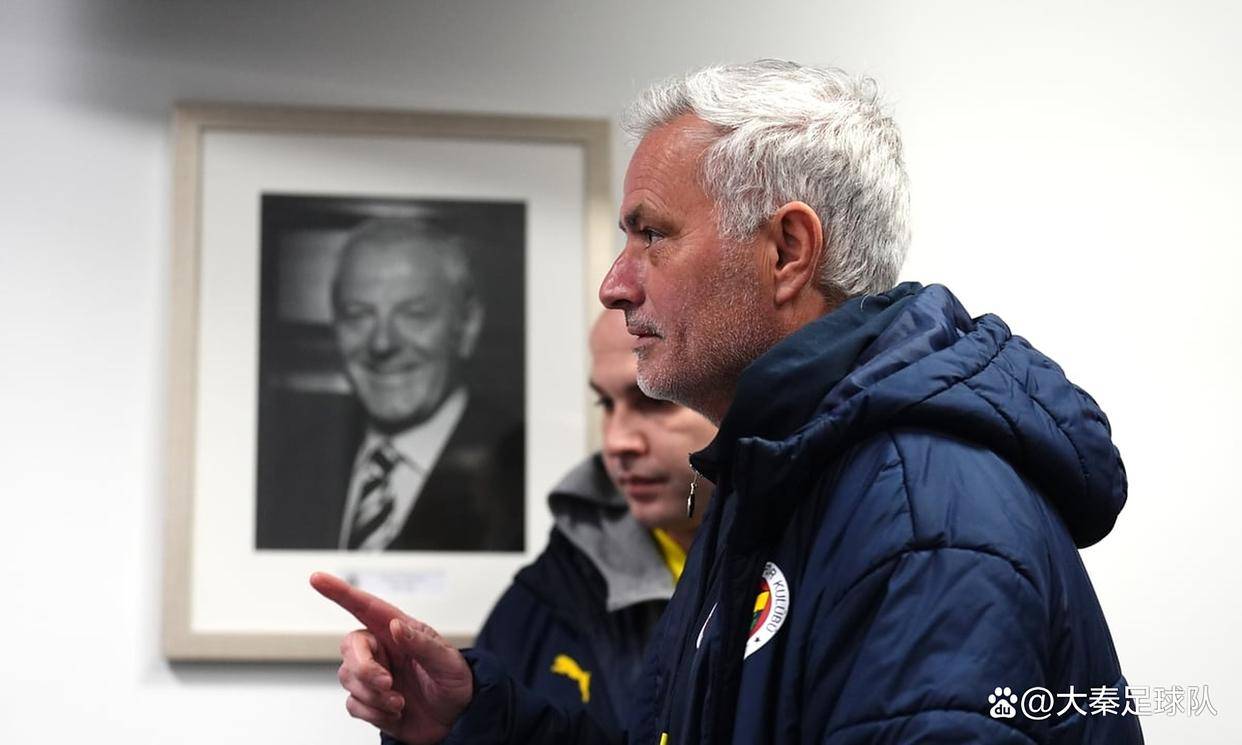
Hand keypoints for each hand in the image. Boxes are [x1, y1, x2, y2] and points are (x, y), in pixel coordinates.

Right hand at [310, 572, 473, 743]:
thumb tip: (397, 626)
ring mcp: (373, 675)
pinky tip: (395, 712)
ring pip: (348, 678)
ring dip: (373, 695)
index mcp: (399, 631)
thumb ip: (422, 644)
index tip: (317, 578)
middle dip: (364, 668)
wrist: (456, 719)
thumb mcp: (447, 661)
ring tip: (399, 702)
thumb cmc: (454, 683)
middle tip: (387, 683)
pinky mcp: (369, 700)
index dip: (340, 592)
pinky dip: (373, 712)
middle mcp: (382, 650)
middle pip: (350, 647)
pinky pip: (354, 704)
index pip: (365, 606)